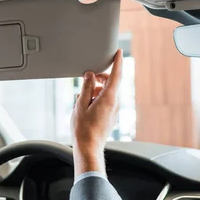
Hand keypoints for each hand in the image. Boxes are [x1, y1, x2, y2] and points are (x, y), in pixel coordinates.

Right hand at [71, 50, 122, 176]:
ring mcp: (113, 110)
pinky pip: (105, 101)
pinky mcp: (110, 116)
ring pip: (106, 92)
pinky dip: (96, 98)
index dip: (118, 62)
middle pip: (110, 83)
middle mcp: (114, 103)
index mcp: (109, 98)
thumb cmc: (83, 128)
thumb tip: (90, 75)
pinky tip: (84, 106)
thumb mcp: (80, 104)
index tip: (118, 52)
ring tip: (82, 99)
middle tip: (87, 79)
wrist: (88, 147)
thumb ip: (86, 87)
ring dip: (95, 90)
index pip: (116, 75)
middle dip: (99, 78)